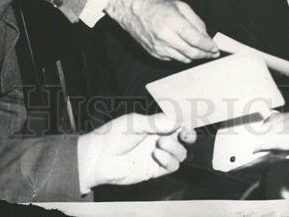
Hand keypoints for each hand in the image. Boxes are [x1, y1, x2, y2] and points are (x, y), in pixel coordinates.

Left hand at [77, 112, 196, 190]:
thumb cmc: (113, 135)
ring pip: (180, 153)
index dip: (185, 121)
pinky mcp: (154, 170)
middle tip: (185, 134)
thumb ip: (155, 122)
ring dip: (175, 147)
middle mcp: (158, 139)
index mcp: (154, 125)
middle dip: (189, 135)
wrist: (99, 158)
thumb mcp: (134, 122)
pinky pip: (172, 166)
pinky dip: (169, 159)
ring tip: (160, 143)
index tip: (188, 119)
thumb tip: (175, 119)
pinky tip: (157, 154)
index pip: (176, 122)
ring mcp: (158, 155)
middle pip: (183, 138)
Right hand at [106, 0, 218, 61]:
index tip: (215, 48)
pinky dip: (181, 56)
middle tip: (212, 53)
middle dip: (205, 54)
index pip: (197, 40)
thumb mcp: (179, 5)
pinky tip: (184, 49)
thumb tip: (205, 35)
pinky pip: (172, 58)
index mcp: (174, 22)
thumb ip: (195, 21)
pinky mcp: (154, 53)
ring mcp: (159, 47)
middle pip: (192, 52)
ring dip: (194, 56)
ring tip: (201, 52)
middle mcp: (166, 37)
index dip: (209, 46)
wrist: (132, 9)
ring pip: (183, 58)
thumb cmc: (155, 4)